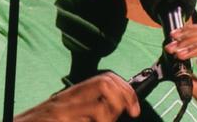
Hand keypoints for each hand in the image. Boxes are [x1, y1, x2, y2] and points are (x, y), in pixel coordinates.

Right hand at [14, 72, 139, 121]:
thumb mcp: (64, 112)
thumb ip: (87, 107)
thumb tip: (118, 109)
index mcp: (71, 95)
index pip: (106, 79)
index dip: (126, 91)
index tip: (135, 108)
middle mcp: (67, 99)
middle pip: (105, 84)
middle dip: (122, 99)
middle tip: (124, 115)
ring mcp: (61, 112)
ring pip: (100, 109)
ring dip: (108, 120)